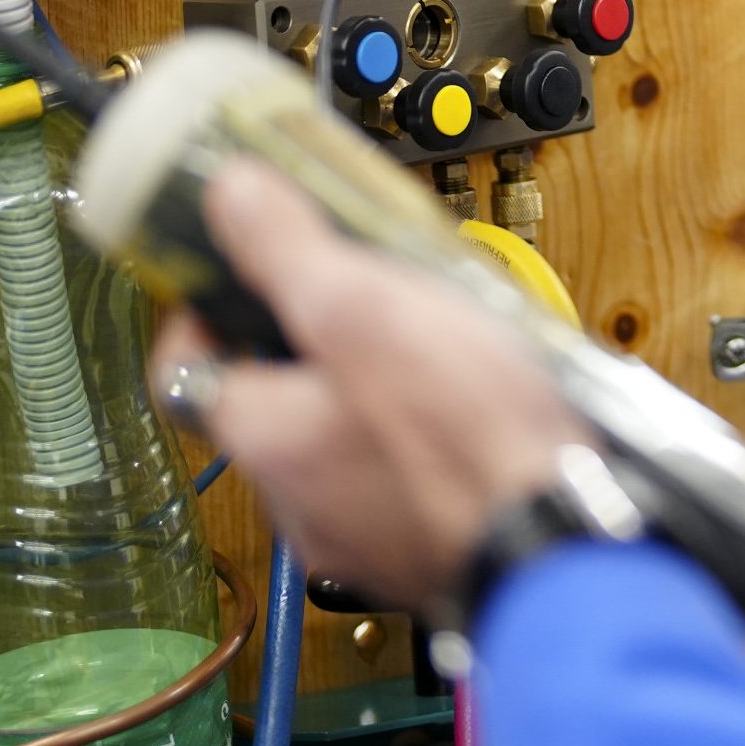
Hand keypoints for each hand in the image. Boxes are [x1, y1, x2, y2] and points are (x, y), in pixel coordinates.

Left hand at [152, 159, 585, 615]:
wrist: (563, 537)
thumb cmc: (464, 433)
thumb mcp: (366, 308)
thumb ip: (289, 251)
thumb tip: (228, 196)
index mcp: (265, 436)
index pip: (180, 371)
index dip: (199, 314)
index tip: (230, 274)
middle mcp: (296, 498)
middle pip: (271, 406)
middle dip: (307, 349)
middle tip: (359, 296)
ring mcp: (363, 535)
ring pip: (339, 448)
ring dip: (369, 400)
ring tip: (433, 348)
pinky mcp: (427, 549)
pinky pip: (402, 483)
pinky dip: (423, 445)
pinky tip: (475, 416)